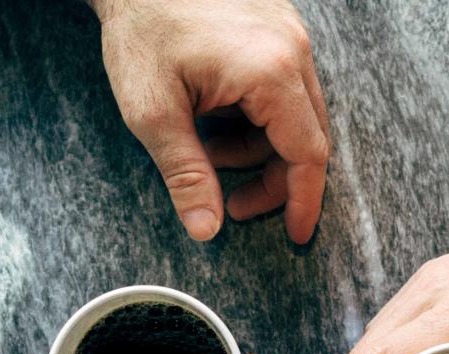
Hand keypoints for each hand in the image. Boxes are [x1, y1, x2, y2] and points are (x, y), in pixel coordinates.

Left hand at [92, 0, 330, 243]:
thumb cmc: (140, 28)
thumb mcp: (153, 112)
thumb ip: (185, 174)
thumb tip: (207, 229)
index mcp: (270, 72)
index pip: (308, 154)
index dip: (303, 201)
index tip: (296, 234)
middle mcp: (292, 49)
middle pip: (308, 136)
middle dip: (274, 179)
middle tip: (235, 204)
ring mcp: (288, 33)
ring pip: (297, 113)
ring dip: (260, 145)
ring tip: (210, 151)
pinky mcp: (276, 25)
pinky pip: (285, 85)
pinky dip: (258, 114)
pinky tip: (218, 117)